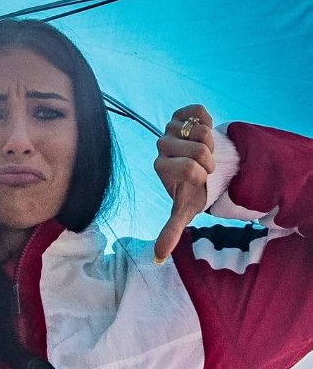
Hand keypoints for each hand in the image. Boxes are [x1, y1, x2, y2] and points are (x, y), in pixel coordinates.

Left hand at [153, 104, 216, 262]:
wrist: (201, 165)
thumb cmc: (193, 188)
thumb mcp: (184, 209)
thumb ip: (171, 230)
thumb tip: (158, 258)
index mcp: (161, 168)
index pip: (189, 168)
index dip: (203, 173)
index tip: (201, 178)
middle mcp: (161, 146)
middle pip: (197, 149)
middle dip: (210, 158)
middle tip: (204, 164)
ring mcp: (170, 128)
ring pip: (199, 130)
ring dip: (210, 141)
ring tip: (204, 149)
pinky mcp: (182, 113)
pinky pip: (198, 110)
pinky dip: (206, 119)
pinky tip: (201, 131)